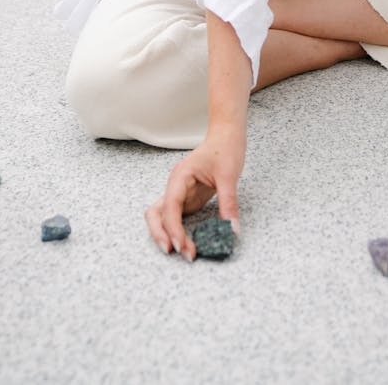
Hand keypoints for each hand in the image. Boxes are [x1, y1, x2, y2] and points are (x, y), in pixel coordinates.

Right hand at [144, 123, 245, 260]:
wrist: (226, 135)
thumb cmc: (225, 148)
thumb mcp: (229, 176)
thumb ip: (229, 203)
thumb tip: (232, 230)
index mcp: (180, 176)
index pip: (169, 206)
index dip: (172, 228)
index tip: (180, 246)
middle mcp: (175, 186)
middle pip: (155, 214)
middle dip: (163, 235)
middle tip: (179, 252)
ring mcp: (179, 193)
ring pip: (162, 217)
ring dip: (168, 235)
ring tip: (185, 251)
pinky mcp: (187, 199)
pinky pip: (176, 218)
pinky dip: (178, 231)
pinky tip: (189, 242)